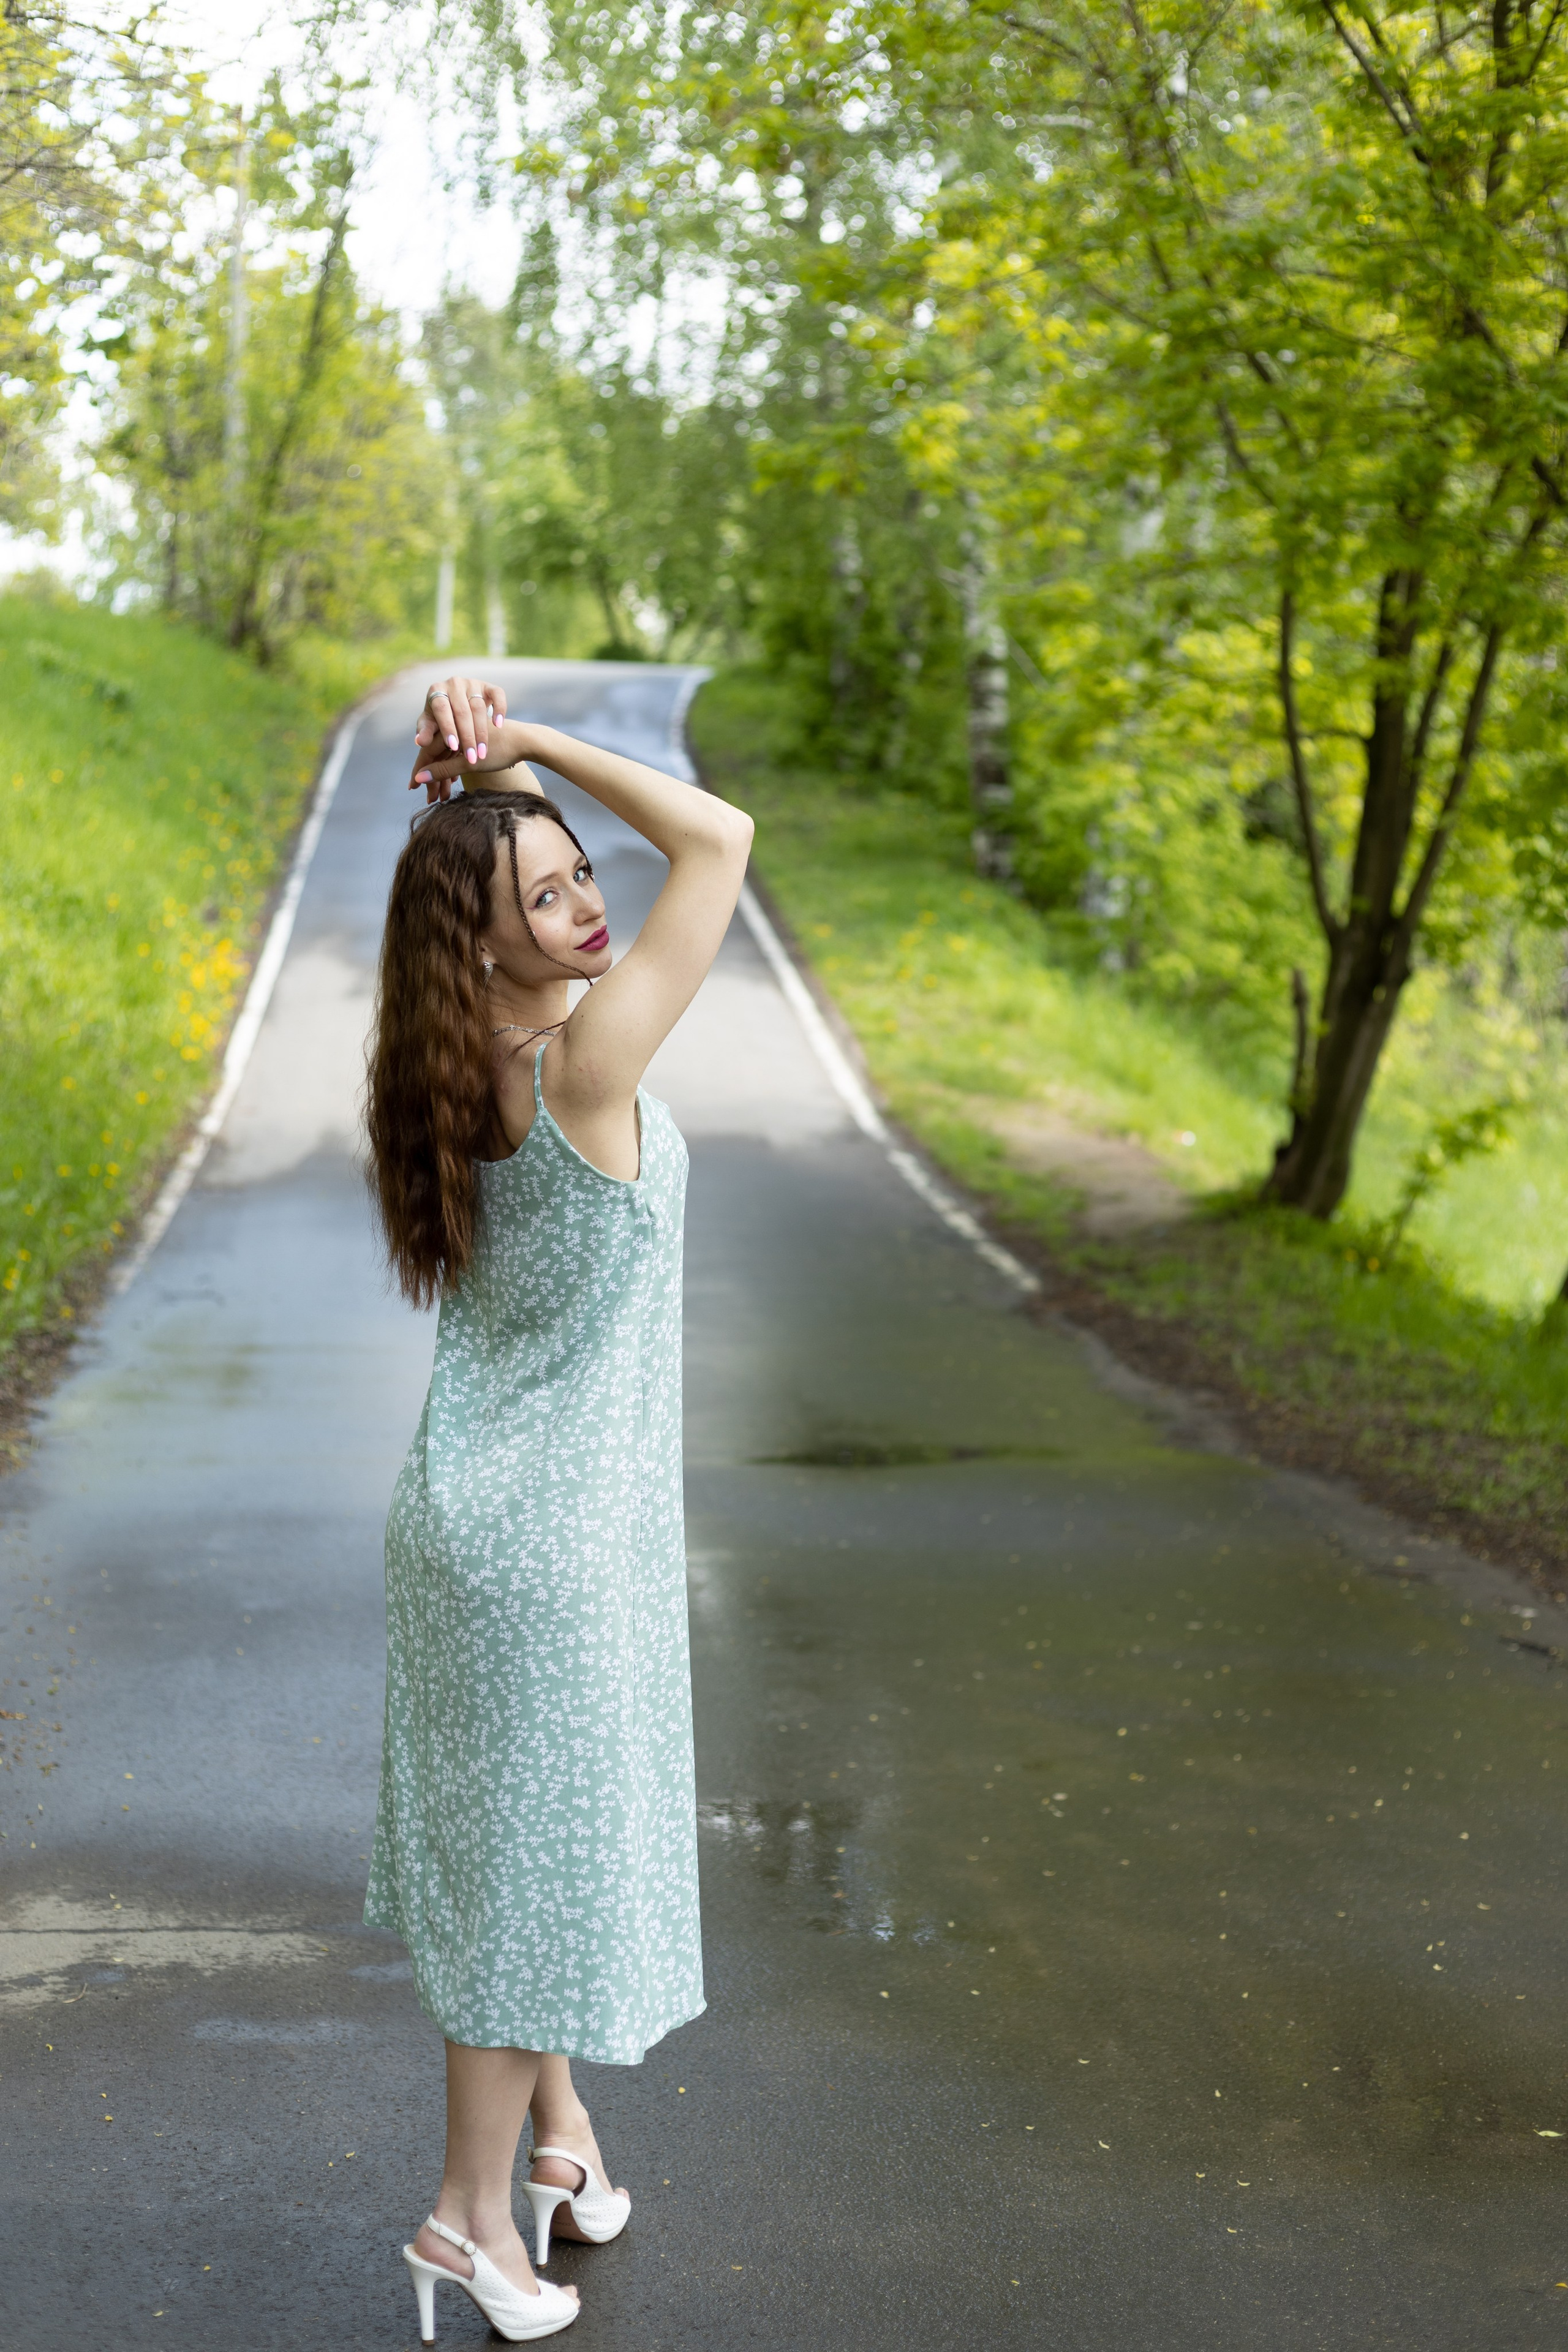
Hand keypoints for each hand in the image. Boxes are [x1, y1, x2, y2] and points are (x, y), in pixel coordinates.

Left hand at [410, 674, 509, 800]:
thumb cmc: (453, 732)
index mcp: (435, 692)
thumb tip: (419, 755)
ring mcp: (473, 684)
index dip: (447, 727)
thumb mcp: (441, 740)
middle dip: (467, 737)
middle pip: (461, 711)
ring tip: (483, 752)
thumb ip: (432, 746)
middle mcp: (453, 684)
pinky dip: (499, 709)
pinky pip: (497, 695)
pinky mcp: (490, 688)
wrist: (485, 726)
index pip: (440, 709)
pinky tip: (497, 724)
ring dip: (482, 732)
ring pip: (479, 707)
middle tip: (472, 758)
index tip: (454, 746)